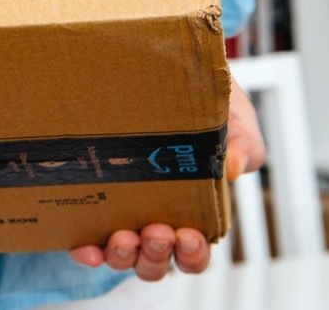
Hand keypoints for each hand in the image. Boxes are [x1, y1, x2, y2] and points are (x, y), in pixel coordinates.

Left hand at [68, 74, 265, 279]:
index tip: (189, 235)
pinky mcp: (91, 202)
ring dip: (123, 256)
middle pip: (157, 261)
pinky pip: (86, 240)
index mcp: (193, 209)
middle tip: (155, 231)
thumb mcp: (233, 116)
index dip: (193, 254)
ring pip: (123, 256)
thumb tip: (234, 166)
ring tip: (123, 237)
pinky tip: (85, 246)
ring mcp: (121, 212)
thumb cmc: (203, 100)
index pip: (194, 250)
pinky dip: (86, 251)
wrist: (162, 66)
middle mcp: (155, 216)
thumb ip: (243, 142)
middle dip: (157, 256)